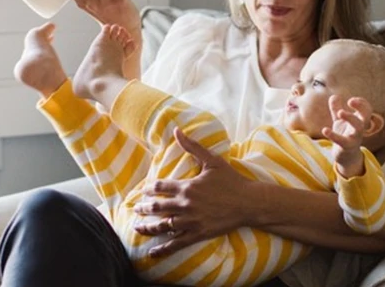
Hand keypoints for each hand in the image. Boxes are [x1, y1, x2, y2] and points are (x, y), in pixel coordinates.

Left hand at [132, 128, 254, 256]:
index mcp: (187, 187)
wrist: (249, 202)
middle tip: (135, 209)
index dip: (148, 190)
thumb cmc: (232, 180)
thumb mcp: (212, 161)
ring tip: (138, 227)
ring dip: (147, 227)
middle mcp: (186, 204)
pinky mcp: (198, 234)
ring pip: (162, 226)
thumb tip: (177, 131)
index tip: (142, 192)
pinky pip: (176, 243)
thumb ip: (193, 146)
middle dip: (143, 208)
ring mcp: (191, 221)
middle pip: (157, 207)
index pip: (160, 188)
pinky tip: (152, 253)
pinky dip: (163, 249)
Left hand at [322, 95, 370, 176]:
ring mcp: (355, 138)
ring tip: (340, 112)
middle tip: (350, 101)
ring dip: (350, 118)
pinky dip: (333, 135)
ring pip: (358, 127)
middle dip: (361, 107)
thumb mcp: (339, 121)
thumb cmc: (345, 135)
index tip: (351, 100)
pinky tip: (325, 130)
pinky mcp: (347, 146)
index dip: (361, 103)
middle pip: (366, 116)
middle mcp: (360, 128)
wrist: (345, 156)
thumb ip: (336, 108)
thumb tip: (334, 96)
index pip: (367, 109)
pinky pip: (342, 140)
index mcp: (359, 121)